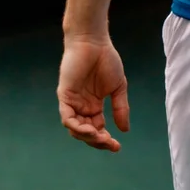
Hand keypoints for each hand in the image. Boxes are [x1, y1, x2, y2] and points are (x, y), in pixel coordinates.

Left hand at [57, 35, 129, 151]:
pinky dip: (77, 127)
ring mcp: (72, 102)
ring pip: (75, 129)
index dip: (105, 140)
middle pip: (86, 133)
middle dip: (98, 142)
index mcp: (93, 106)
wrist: (94, 42)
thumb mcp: (118, 88)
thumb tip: (125, 130)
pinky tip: (90, 129)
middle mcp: (82, 107)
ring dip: (88, 137)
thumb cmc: (106, 60)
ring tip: (101, 138)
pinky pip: (67, 117)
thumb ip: (120, 108)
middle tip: (110, 145)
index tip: (117, 147)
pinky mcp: (65, 96)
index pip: (97, 130)